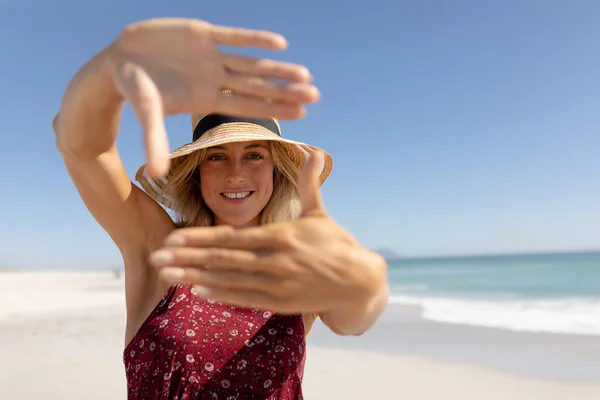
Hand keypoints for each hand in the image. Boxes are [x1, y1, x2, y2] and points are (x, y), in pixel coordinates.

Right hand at [56, 18, 318, 176]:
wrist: (120, 60)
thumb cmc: (134, 90)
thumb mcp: (147, 114)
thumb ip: (155, 140)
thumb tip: (157, 175)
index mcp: (206, 99)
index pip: (248, 106)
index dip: (274, 109)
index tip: (302, 114)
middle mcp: (215, 78)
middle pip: (257, 86)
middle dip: (285, 90)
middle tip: (316, 94)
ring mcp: (211, 56)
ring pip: (251, 63)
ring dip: (277, 68)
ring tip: (305, 74)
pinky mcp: (202, 33)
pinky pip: (233, 36)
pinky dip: (254, 39)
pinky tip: (279, 43)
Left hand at [149, 151, 386, 314]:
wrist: (358, 281)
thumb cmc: (335, 243)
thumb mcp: (319, 212)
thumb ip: (309, 184)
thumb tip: (314, 151)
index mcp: (281, 235)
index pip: (231, 237)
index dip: (199, 237)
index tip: (172, 237)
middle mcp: (275, 261)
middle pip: (222, 259)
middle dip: (186, 258)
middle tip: (155, 257)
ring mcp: (277, 284)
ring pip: (229, 280)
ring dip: (195, 278)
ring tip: (167, 275)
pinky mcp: (281, 303)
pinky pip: (245, 299)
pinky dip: (221, 295)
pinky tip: (197, 291)